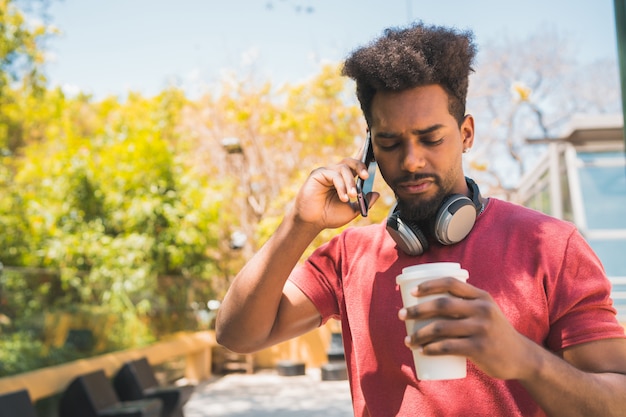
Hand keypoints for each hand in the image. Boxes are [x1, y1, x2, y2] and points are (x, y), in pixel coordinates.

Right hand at [292, 157, 378, 229]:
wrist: (312, 223)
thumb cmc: (330, 216)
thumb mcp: (352, 210)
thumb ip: (364, 202)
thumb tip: (377, 194)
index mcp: (344, 179)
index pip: (355, 165)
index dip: (364, 155)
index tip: (374, 154)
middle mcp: (335, 173)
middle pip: (350, 161)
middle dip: (360, 166)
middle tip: (366, 176)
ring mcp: (326, 172)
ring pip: (343, 168)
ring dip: (351, 182)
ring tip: (353, 196)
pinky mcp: (318, 174)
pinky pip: (334, 175)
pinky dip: (341, 186)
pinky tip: (343, 197)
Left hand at [398, 278, 539, 380]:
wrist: (521, 357)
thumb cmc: (495, 332)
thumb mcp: (486, 311)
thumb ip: (466, 302)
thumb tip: (432, 299)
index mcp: (481, 297)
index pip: (451, 283)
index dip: (429, 285)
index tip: (411, 292)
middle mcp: (482, 309)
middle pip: (441, 304)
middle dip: (417, 309)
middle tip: (401, 315)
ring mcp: (481, 329)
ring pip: (441, 327)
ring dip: (419, 334)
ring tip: (408, 339)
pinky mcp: (480, 348)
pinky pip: (449, 347)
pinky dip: (432, 349)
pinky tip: (422, 351)